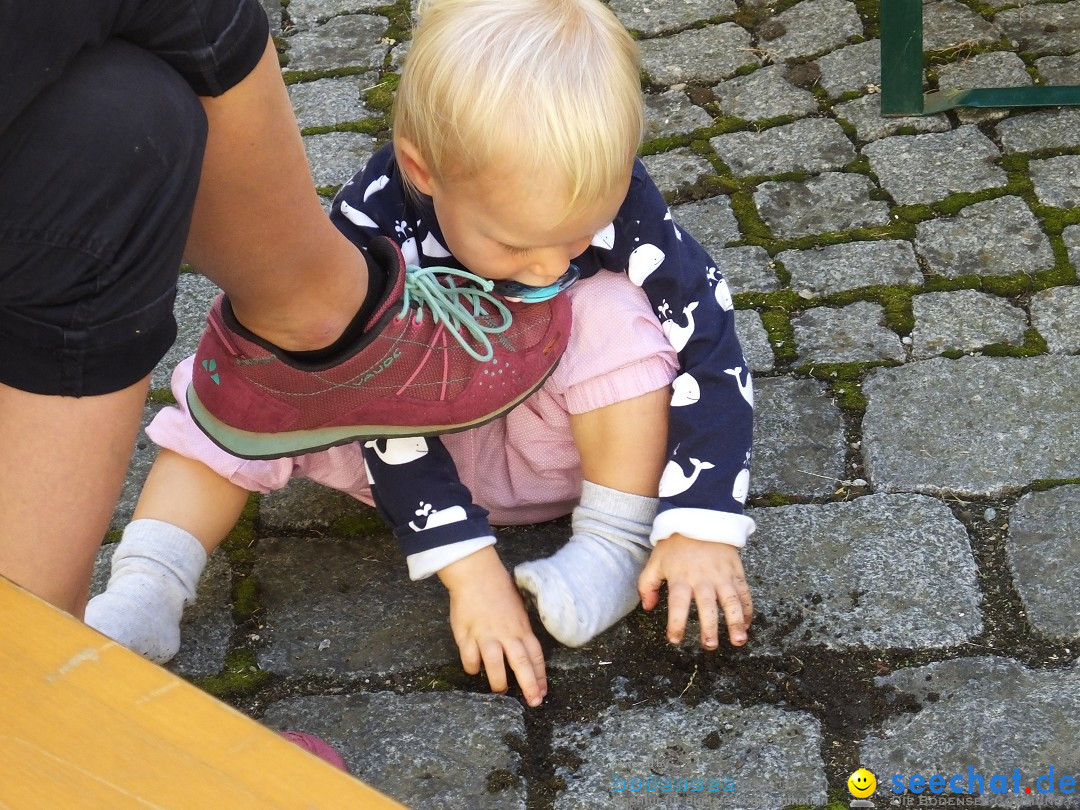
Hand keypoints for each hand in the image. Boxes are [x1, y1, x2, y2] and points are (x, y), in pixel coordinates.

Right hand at [437, 546, 547, 706]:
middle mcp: (506, 634)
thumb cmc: (498, 590)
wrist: (476, 575)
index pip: (535, 656)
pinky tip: (474, 668)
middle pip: (521, 664)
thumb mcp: (518, 609)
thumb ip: (520, 631)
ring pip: (495, 666)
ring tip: (500, 691)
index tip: (542, 692)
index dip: (539, 676)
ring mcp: (485, 636)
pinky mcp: (466, 635)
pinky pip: (470, 659)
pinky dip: (473, 667)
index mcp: (521, 627)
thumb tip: (524, 651)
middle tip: (533, 702)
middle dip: (528, 685)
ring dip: (499, 682)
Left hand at [638, 534, 752, 649]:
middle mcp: (703, 579)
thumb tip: (648, 608)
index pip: (678, 604)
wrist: (700, 518)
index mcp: (681, 577)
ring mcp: (722, 575)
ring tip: (738, 640)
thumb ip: (648, 585)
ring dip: (735, 621)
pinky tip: (746, 624)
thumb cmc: (675, 544)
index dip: (676, 623)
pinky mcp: (736, 571)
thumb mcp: (655, 561)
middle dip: (709, 627)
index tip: (675, 640)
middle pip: (707, 605)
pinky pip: (744, 593)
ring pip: (731, 601)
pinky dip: (747, 609)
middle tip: (709, 646)